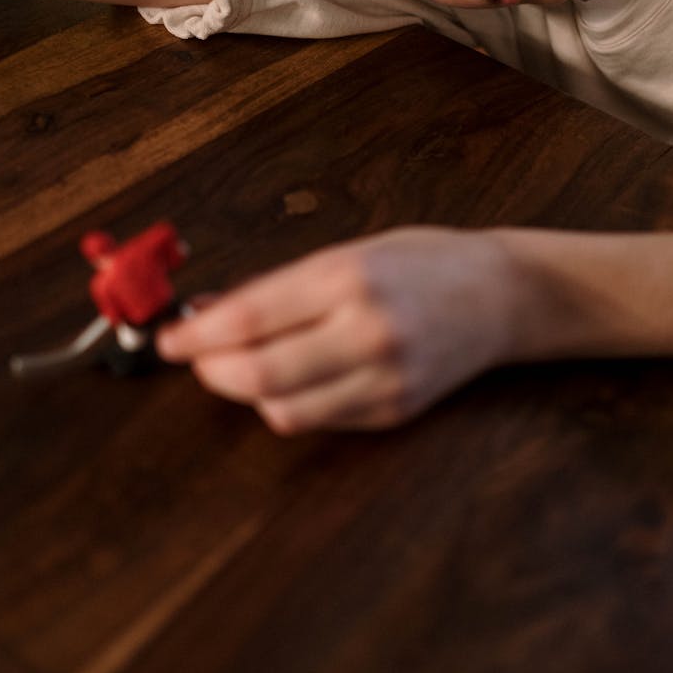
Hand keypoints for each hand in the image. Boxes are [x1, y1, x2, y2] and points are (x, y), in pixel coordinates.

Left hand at [156, 227, 516, 434]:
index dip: (195, 337)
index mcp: (351, 279)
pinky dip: (289, 403)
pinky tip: (290, 377)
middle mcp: (368, 333)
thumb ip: (278, 286)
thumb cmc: (424, 262)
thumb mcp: (348, 252)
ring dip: (246, 391)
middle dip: (210, 370)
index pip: (249, 319)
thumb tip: (208, 310)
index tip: (169, 340)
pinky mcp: (395, 413)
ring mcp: (385, 380)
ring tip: (242, 365)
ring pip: (283, 411)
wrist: (503, 296)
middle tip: (196, 356)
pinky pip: (319, 421)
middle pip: (257, 375)